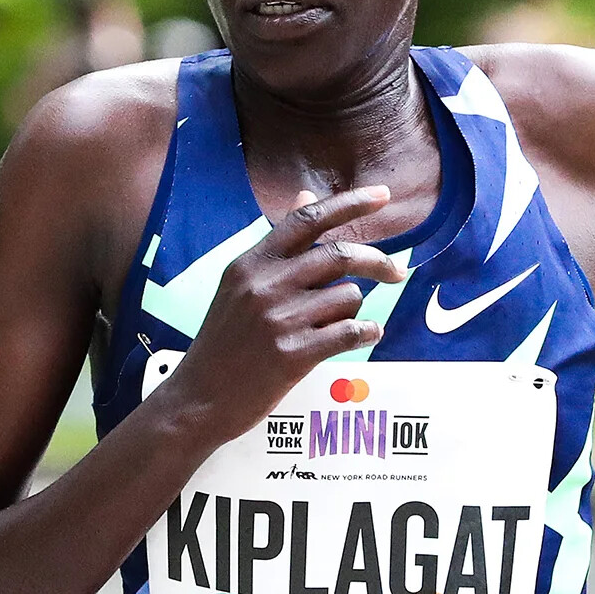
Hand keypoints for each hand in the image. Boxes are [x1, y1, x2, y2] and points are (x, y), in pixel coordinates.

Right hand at [155, 186, 407, 443]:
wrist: (199, 398)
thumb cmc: (223, 342)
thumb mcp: (238, 284)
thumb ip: (277, 245)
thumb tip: (305, 195)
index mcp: (251, 263)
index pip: (308, 219)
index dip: (351, 203)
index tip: (384, 196)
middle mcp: (265, 285)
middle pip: (340, 255)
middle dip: (377, 261)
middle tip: (395, 272)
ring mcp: (279, 320)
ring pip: (348, 297)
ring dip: (352, 310)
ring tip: (333, 325)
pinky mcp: (294, 355)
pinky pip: (351, 332)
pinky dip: (366, 333)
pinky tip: (364, 336)